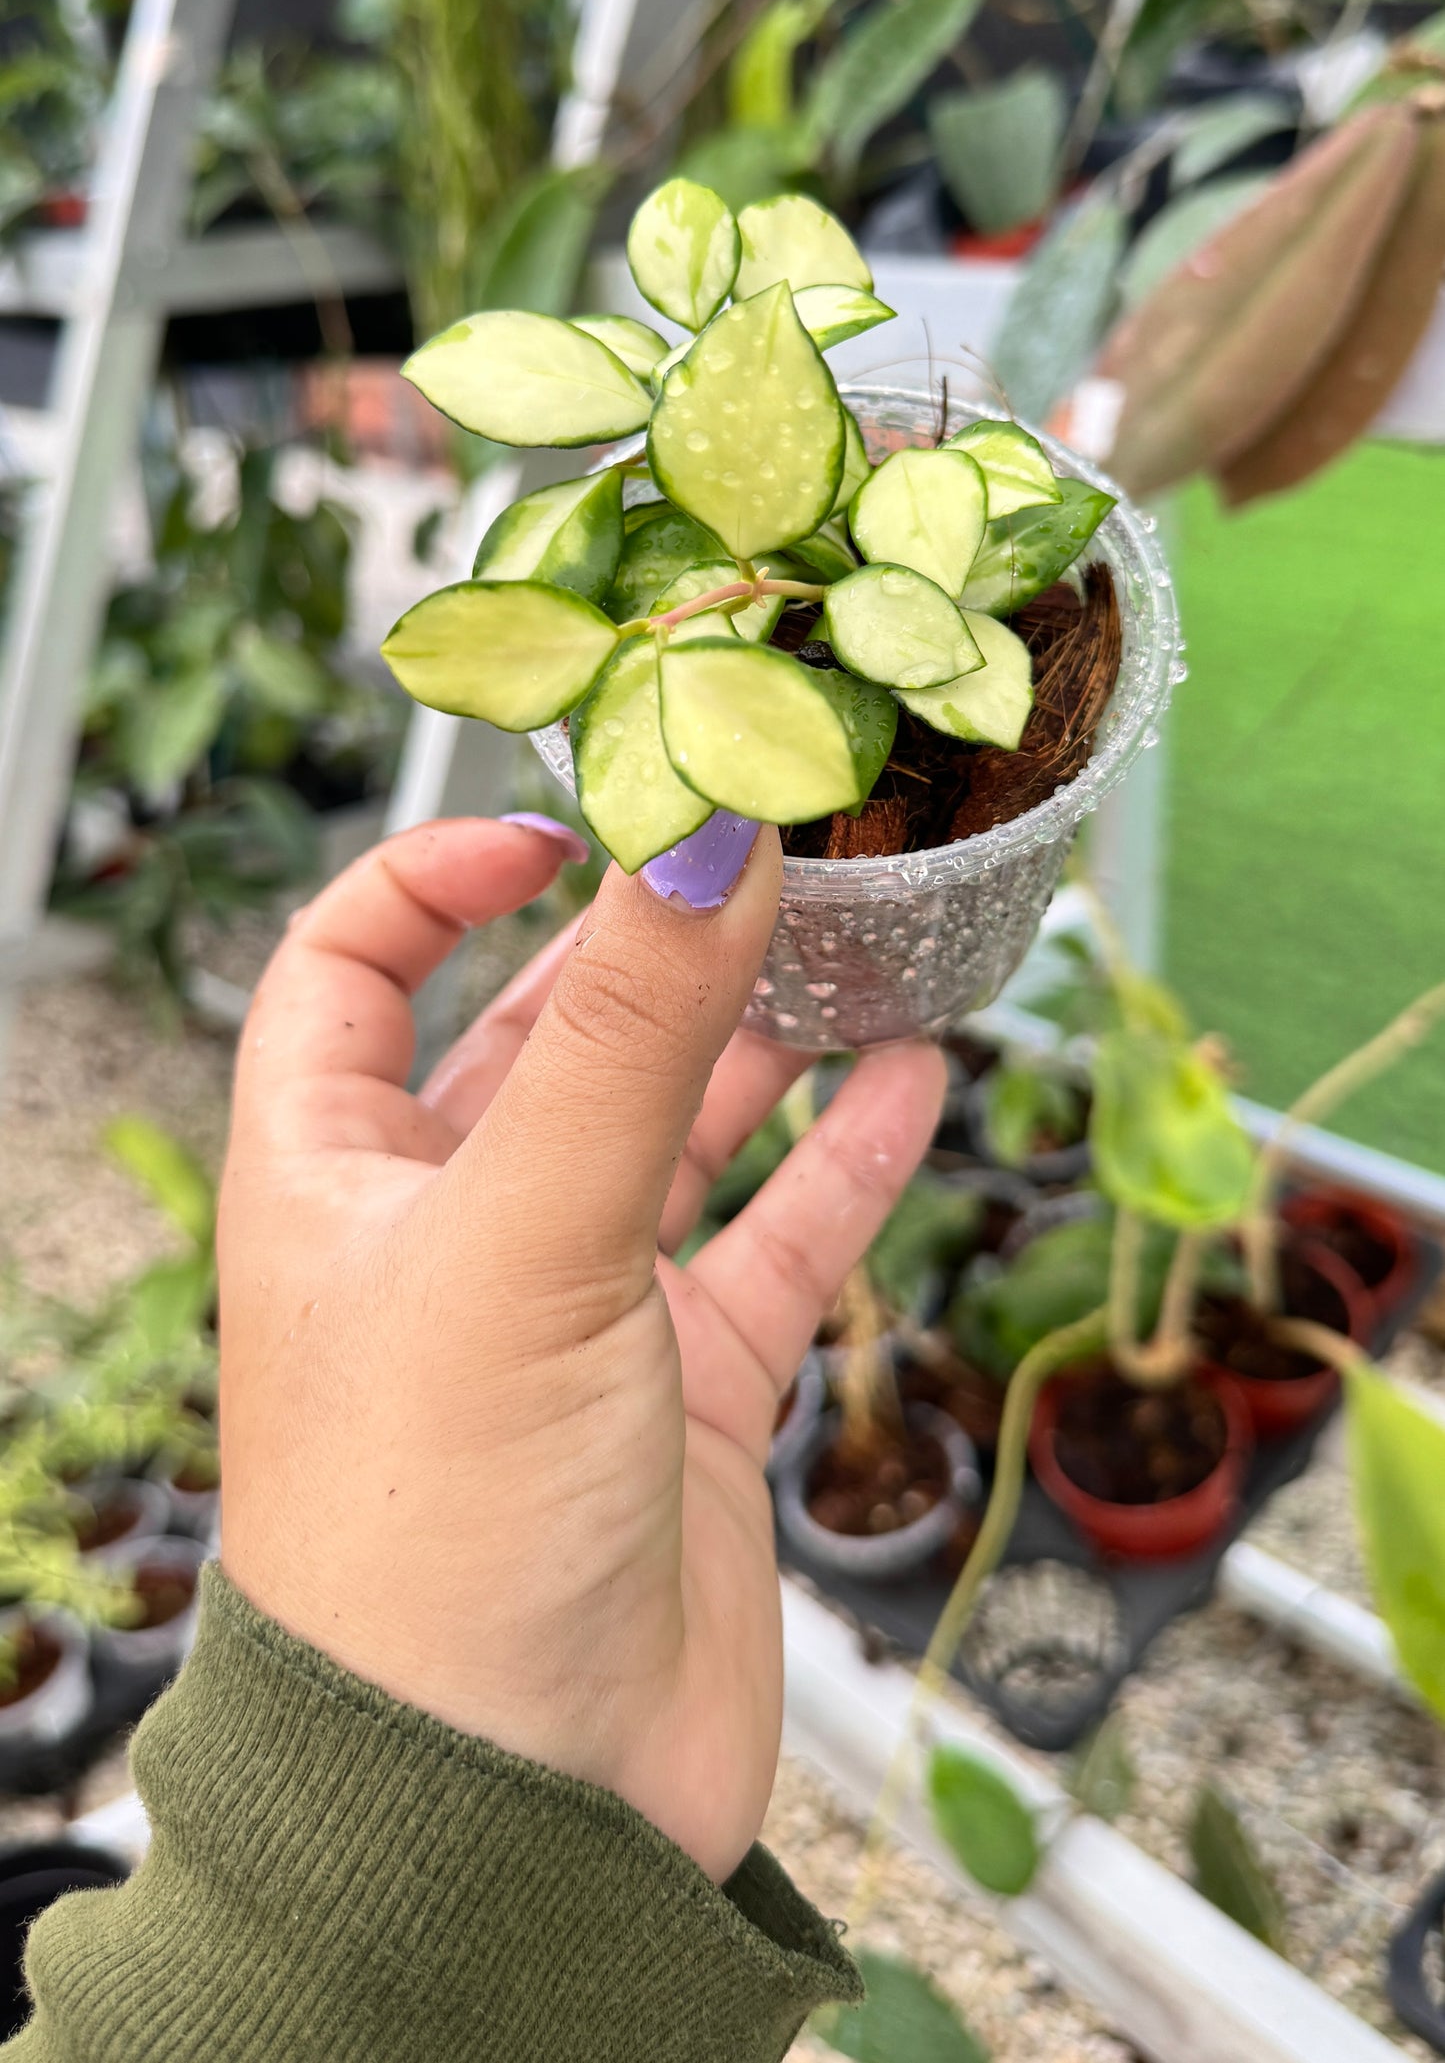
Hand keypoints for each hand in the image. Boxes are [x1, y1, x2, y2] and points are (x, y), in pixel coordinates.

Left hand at [219, 816, 944, 1883]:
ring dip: (758, 1044)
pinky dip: (841, 1163)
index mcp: (334, 1180)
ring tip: (859, 941)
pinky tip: (914, 1082)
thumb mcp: (523, 1240)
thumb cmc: (437, 1536)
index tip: (562, 821)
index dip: (436, 878)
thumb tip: (707, 831)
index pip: (348, 972)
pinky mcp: (684, 1398)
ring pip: (673, 1133)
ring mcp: (574, 1315)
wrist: (519, 1818)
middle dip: (641, 948)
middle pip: (539, 1039)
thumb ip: (626, 1032)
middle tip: (761, 853)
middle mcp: (447, 1235)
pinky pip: (772, 1246)